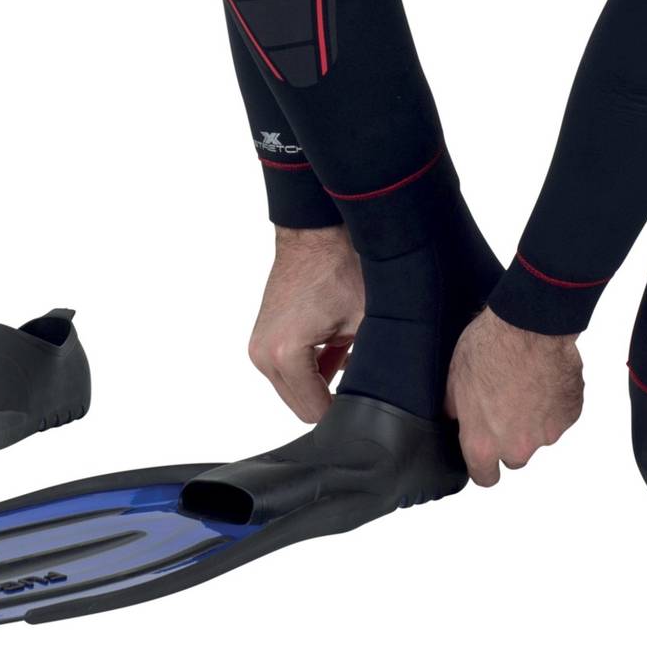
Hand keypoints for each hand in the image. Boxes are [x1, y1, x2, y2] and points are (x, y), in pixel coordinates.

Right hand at [248, 224, 364, 423]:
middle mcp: (263, 355)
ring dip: (322, 382)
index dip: (346, 413)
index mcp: (285, 354)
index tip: (371, 409)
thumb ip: (372, 369)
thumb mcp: (367, 323)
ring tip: (352, 357)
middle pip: (302, 406)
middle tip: (366, 384)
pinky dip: (312, 367)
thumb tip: (387, 402)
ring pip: (295, 389)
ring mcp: (259, 347)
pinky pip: (288, 370)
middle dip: (333, 398)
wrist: (315, 232)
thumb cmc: (341, 268)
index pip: (315, 414)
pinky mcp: (263, 337)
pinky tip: (339, 348)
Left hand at [445, 306, 583, 485]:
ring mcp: (548, 433)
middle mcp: (517, 447)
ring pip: (539, 435)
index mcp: (483, 442)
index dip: (483, 466)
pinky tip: (543, 377)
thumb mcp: (453, 377)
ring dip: (533, 417)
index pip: (485, 478)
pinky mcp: (570, 416)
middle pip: (514, 457)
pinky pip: (560, 416)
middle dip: (510, 437)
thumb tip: (454, 418)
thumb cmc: (489, 349)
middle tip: (504, 405)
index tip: (484, 454)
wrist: (529, 327)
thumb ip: (454, 409)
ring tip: (524, 383)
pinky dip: (553, 403)